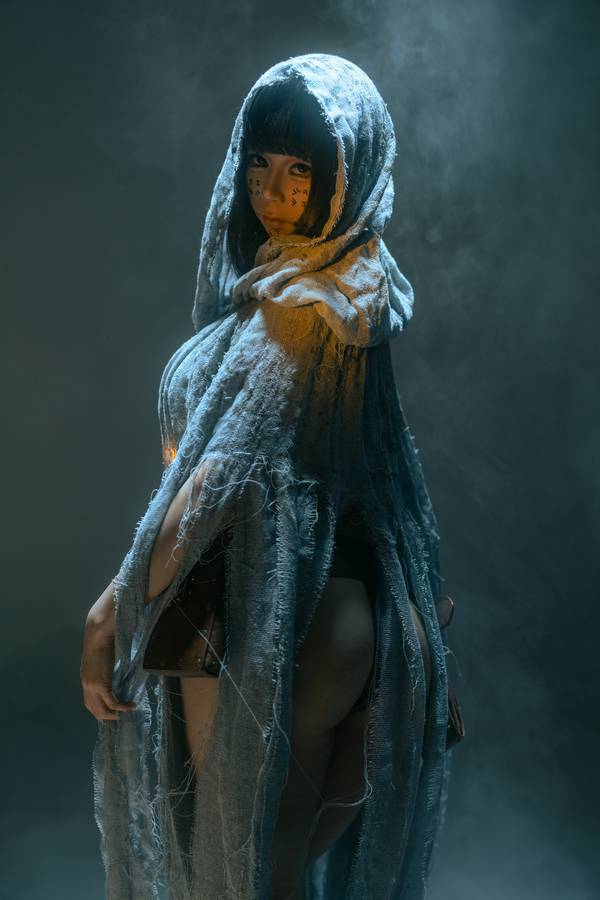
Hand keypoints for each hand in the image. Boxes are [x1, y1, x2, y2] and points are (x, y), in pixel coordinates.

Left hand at [80, 582, 137, 721]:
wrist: (98, 635)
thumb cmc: (102, 642)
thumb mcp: (102, 660)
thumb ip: (105, 670)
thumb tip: (115, 675)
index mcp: (86, 680)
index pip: (89, 703)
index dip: (100, 711)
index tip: (112, 713)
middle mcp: (86, 686)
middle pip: (95, 710)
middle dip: (109, 717)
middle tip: (122, 716)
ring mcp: (92, 687)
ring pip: (103, 710)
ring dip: (116, 714)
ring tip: (128, 711)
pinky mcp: (100, 684)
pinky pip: (112, 702)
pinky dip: (122, 706)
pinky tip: (131, 705)